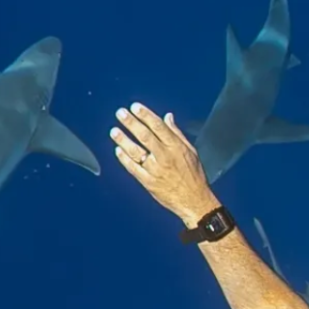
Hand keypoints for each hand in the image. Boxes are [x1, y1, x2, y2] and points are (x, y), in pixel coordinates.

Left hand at [112, 103, 219, 227]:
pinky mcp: (148, 182)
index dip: (146, 115)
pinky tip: (118, 151)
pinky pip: (133, 169)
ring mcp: (155, 170)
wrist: (194, 201)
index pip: (158, 127)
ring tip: (114, 131)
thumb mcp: (191, 151)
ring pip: (136, 152)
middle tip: (120, 113)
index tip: (135, 107)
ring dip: (123, 140)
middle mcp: (165, 157)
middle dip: (131, 123)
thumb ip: (177, 133)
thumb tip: (167, 117)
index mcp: (176, 147)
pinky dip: (125, 159)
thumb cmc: (194, 176)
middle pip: (145, 136)